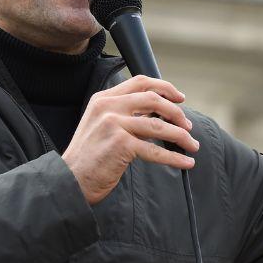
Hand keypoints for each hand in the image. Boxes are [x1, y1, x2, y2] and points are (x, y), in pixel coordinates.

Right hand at [62, 75, 198, 204]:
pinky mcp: (121, 144)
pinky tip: (186, 162)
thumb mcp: (103, 126)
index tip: (180, 98)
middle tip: (188, 126)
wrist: (70, 181)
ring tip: (192, 144)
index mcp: (103, 99)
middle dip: (177, 112)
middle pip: (154, 99)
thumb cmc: (90, 157)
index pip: (140, 82)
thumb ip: (126, 115)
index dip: (164, 87)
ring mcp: (114, 124)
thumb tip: (161, 115)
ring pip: (159, 125)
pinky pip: (156, 150)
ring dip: (181, 136)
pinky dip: (175, 157)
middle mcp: (108, 107)